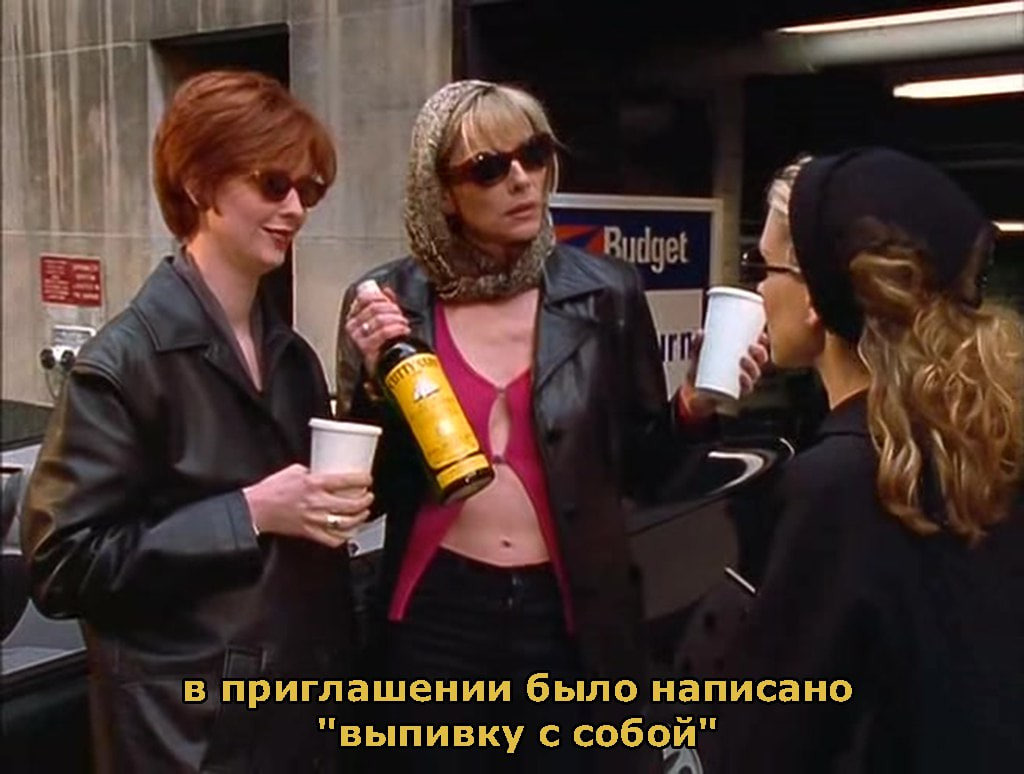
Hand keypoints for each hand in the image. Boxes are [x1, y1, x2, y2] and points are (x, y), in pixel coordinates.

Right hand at [242, 464, 373, 548]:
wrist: (256, 509)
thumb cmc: (271, 490)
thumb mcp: (294, 471)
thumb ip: (312, 471)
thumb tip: (324, 470)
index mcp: (314, 484)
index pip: (346, 481)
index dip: (362, 479)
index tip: (368, 479)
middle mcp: (317, 503)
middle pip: (351, 505)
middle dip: (365, 501)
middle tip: (368, 496)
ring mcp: (314, 520)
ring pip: (346, 523)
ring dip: (359, 518)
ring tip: (363, 513)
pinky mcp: (309, 533)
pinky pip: (332, 539)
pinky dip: (344, 537)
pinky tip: (349, 531)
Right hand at [344, 283, 410, 373]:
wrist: (382, 368)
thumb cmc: (380, 345)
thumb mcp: (381, 320)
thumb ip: (383, 304)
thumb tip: (386, 290)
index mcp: (353, 316)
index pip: (364, 298)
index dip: (381, 297)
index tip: (391, 302)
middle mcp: (353, 326)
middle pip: (375, 308)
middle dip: (392, 309)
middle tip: (400, 315)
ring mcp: (358, 337)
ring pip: (380, 319)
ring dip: (397, 319)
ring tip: (403, 324)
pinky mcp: (366, 348)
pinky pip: (383, 332)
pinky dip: (397, 329)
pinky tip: (403, 330)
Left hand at [681, 330, 770, 418]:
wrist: (692, 392)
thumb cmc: (700, 370)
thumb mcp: (699, 354)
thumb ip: (698, 343)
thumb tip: (700, 333)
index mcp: (742, 358)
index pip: (758, 350)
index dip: (764, 343)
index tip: (761, 336)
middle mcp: (745, 371)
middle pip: (760, 362)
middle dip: (759, 354)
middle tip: (751, 347)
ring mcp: (740, 383)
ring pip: (753, 375)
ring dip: (753, 367)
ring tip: (743, 359)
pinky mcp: (733, 393)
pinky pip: (744, 390)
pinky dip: (745, 384)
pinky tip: (742, 378)